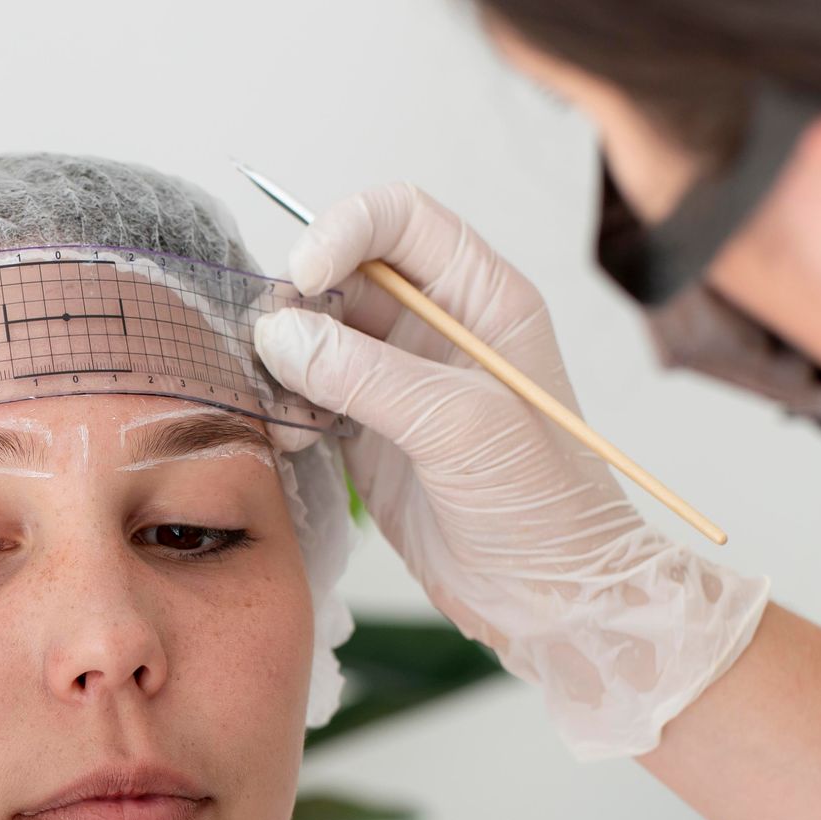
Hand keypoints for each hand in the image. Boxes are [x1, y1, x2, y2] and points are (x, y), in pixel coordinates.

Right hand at [254, 183, 768, 758]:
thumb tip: (280, 333)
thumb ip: (367, 373)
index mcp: (480, 298)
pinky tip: (295, 441)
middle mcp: (435, 327)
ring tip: (287, 410)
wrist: (549, 597)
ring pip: (314, 335)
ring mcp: (397, 380)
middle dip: (297, 304)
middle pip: (342, 273)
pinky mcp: (367, 433)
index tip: (303, 278)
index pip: (398, 219)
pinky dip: (286, 408)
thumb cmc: (541, 504)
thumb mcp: (461, 425)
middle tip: (271, 351)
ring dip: (283, 361)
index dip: (342, 231)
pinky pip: (306, 394)